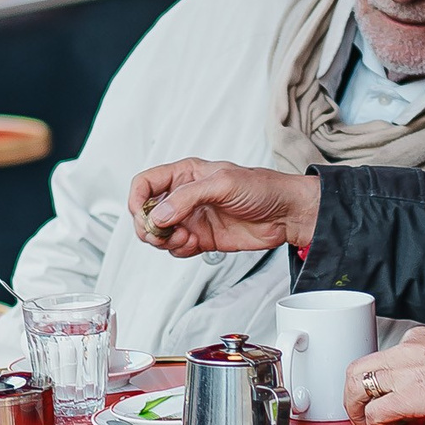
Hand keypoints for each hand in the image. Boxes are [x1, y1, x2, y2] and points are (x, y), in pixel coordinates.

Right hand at [129, 159, 320, 257]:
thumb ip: (187, 198)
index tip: (143, 216)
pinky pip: (177, 248)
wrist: (287, 214)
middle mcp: (185, 196)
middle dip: (148, 226)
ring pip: (159, 234)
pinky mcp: (202, 239)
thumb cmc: (262, 188)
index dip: (137, 200)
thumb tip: (158, 215)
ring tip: (185, 238)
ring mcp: (192, 218)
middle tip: (161, 234)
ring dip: (165, 241)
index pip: (145, 183)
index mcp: (186, 174)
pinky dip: (179, 251)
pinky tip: (196, 245)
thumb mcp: (223, 184)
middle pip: (146, 212)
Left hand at [346, 328, 424, 424]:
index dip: (375, 384)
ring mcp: (408, 368)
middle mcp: (409, 349)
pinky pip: (375, 410)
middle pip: (358, 368)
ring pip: (357, 385)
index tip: (380, 399)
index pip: (381, 358)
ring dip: (358, 411)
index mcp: (421, 340)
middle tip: (363, 415)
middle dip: (353, 396)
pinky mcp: (411, 392)